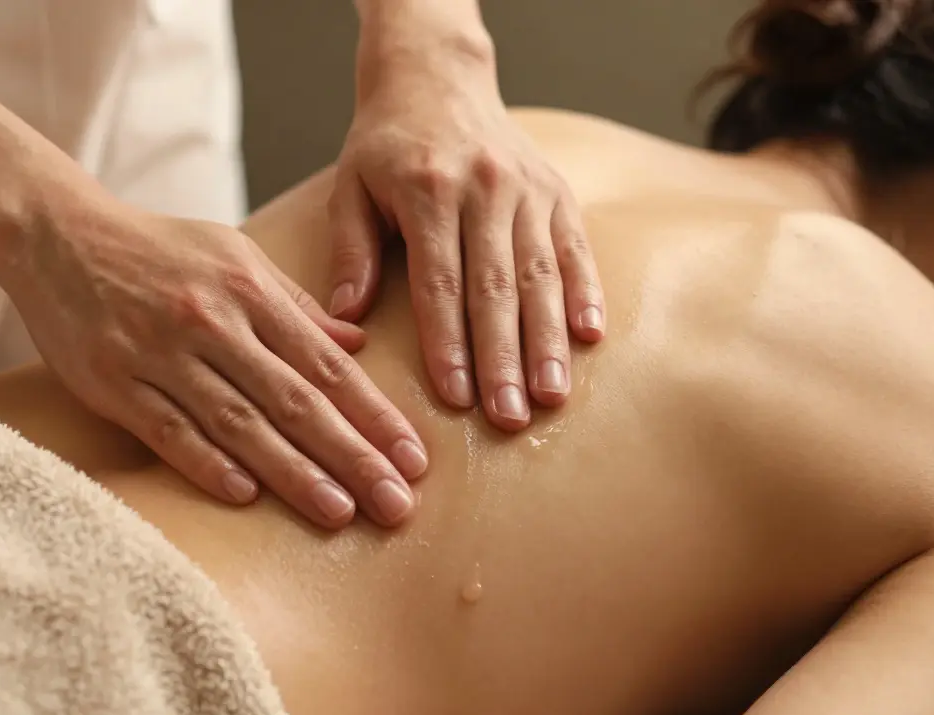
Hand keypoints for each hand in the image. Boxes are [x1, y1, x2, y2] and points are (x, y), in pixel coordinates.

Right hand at [6, 207, 427, 529]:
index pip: (325, 364)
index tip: (414, 458)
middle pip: (293, 400)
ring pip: (238, 422)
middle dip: (351, 455)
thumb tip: (356, 341)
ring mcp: (161, 354)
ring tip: (338, 513)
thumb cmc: (158, 249)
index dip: (373, 414)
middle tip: (396, 503)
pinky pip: (168, 431)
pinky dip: (207, 464)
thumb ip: (295, 304)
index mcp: (249, 292)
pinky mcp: (114, 382)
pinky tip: (246, 497)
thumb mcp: (235, 257)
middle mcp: (212, 323)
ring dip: (292, 472)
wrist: (60, 235)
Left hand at [328, 42, 604, 429]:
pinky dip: (585, 294)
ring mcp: (526, 189)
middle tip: (509, 417)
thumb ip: (350, 251)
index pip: (438, 282)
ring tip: (550, 396)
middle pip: (495, 288)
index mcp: (427, 190)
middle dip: (503, 359)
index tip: (455, 396)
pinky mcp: (556, 191)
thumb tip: (343, 318)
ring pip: (540, 275)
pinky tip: (590, 339)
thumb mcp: (350, 187)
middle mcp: (483, 189)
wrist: (437, 79)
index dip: (448, 343)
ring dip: (547, 341)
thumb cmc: (386, 145)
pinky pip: (575, 249)